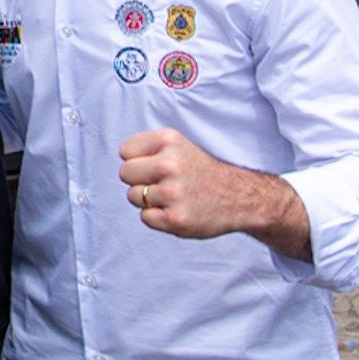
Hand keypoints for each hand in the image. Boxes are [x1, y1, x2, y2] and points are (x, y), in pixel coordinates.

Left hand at [118, 129, 307, 257]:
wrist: (238, 197)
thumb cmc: (199, 172)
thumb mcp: (177, 146)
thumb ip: (147, 148)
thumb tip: (120, 160)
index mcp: (169, 140)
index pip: (125, 152)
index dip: (138, 160)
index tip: (156, 165)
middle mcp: (170, 164)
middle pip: (124, 174)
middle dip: (139, 180)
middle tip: (164, 183)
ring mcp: (173, 193)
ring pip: (133, 196)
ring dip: (149, 200)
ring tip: (173, 197)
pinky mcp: (176, 219)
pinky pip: (145, 218)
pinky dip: (157, 218)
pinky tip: (177, 210)